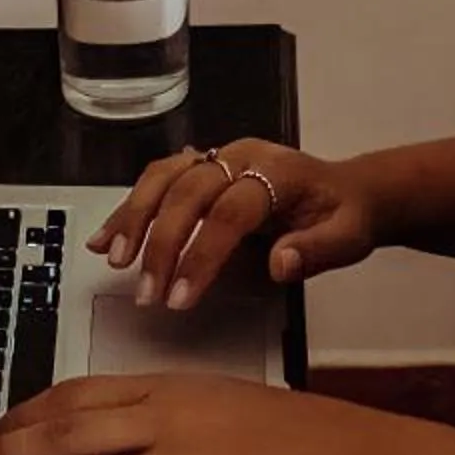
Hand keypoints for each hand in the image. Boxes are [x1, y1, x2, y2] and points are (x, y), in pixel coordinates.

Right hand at [86, 140, 377, 310]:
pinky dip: (129, 208)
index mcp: (278, 171)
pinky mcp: (201, 167)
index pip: (231, 210)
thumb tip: (281, 263)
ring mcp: (218, 156)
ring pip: (165, 177)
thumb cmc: (344, 217)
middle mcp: (242, 156)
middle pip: (189, 190)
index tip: (181, 298)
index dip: (203, 253)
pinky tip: (106, 239)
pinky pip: (158, 180)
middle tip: (147, 294)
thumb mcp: (348, 237)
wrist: (347, 190)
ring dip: (135, 218)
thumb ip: (318, 251)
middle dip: (162, 243)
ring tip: (115, 260)